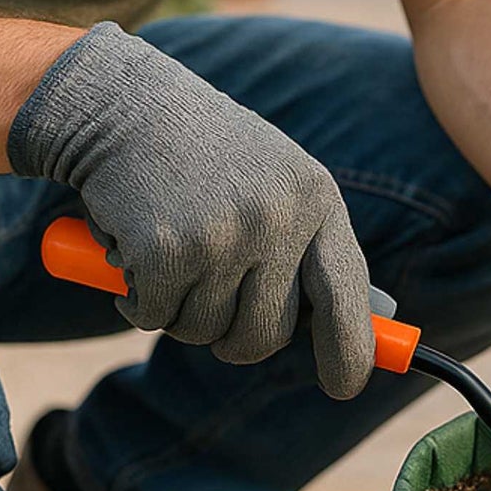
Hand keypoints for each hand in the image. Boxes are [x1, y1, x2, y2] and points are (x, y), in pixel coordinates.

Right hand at [8, 22, 374, 398]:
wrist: (126, 104)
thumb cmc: (204, 153)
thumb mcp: (276, 182)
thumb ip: (308, 246)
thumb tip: (365, 323)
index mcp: (316, 197)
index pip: (345, 292)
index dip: (350, 349)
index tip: (345, 386)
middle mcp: (279, 217)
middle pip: (265, 337)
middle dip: (231, 336)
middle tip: (207, 296)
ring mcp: (224, 234)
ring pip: (203, 332)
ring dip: (176, 309)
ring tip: (170, 248)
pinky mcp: (167, 249)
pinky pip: (152, 317)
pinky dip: (134, 298)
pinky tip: (134, 247)